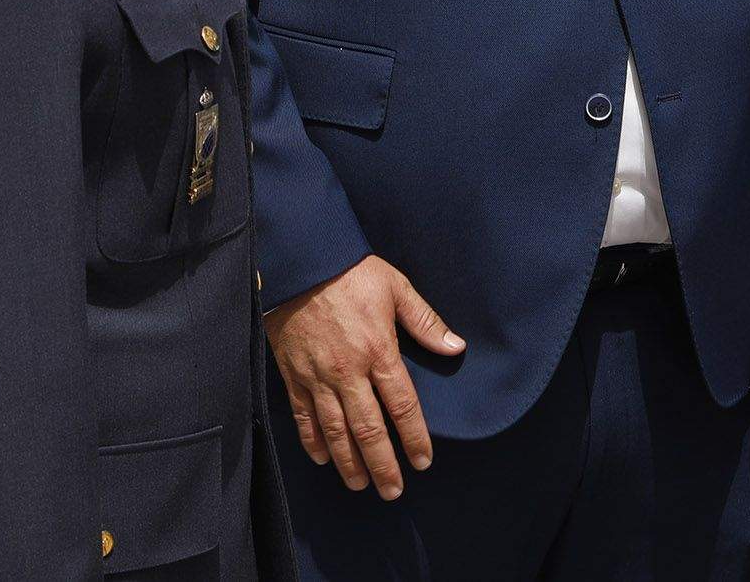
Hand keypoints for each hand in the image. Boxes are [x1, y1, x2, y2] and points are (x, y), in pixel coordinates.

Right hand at [263, 254, 463, 499]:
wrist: (301, 259)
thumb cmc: (352, 271)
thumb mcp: (396, 288)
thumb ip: (426, 322)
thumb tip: (456, 347)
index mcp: (378, 351)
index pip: (402, 406)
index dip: (413, 438)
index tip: (423, 461)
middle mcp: (348, 371)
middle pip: (368, 429)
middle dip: (382, 465)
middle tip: (392, 491)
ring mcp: (317, 376)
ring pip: (335, 430)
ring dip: (349, 461)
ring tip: (360, 484)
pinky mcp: (293, 373)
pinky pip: (303, 415)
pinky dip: (313, 440)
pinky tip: (323, 458)